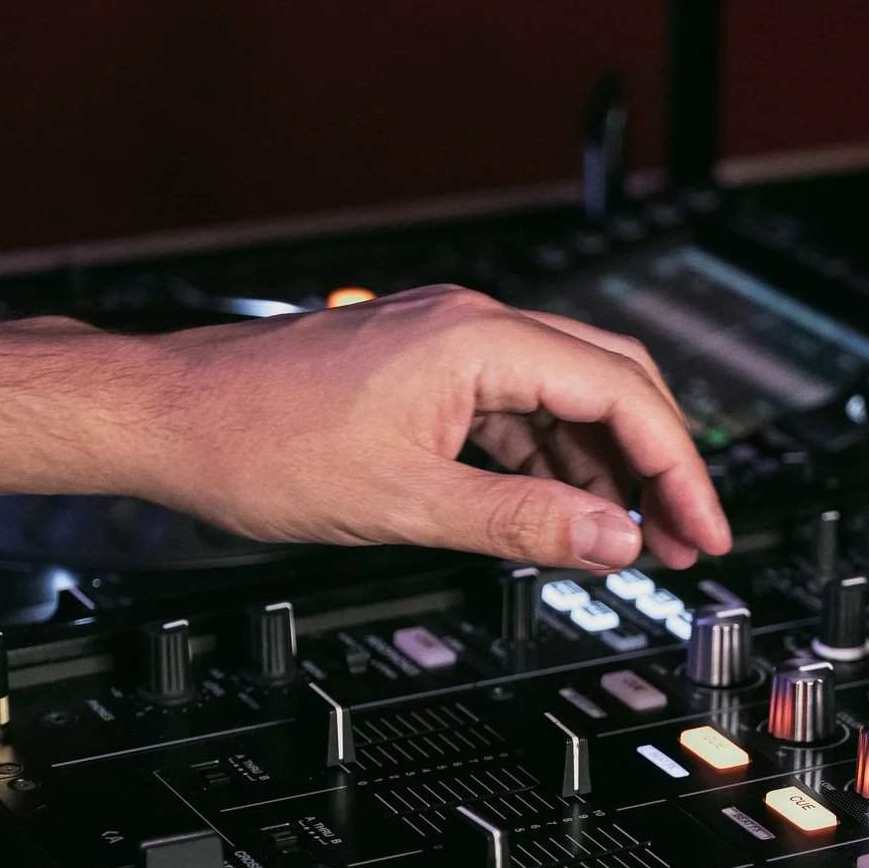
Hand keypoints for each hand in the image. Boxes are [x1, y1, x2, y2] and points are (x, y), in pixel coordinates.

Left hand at [127, 287, 730, 570]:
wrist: (165, 419)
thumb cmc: (256, 442)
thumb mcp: (406, 503)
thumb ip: (523, 523)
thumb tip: (614, 541)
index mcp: (478, 340)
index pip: (622, 394)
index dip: (678, 469)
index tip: (703, 530)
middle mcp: (470, 326)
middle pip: (610, 383)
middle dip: (659, 464)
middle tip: (688, 537)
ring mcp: (445, 347)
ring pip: (563, 400)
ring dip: (606, 469)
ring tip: (631, 540)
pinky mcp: (422, 373)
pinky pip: (514, 412)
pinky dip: (550, 463)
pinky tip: (560, 512)